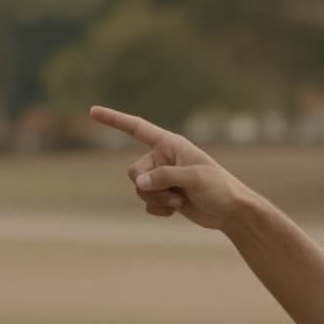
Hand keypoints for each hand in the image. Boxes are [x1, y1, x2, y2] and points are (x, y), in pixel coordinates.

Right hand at [89, 105, 254, 230]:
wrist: (230, 212)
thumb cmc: (219, 188)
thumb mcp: (194, 178)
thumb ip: (165, 177)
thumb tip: (139, 182)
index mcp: (170, 144)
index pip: (137, 128)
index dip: (114, 120)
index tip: (93, 111)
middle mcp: (162, 158)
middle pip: (134, 171)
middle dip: (150, 187)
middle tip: (175, 194)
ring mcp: (162, 177)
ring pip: (139, 189)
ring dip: (157, 200)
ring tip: (179, 201)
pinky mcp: (164, 195)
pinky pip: (147, 203)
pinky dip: (159, 209)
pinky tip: (177, 210)